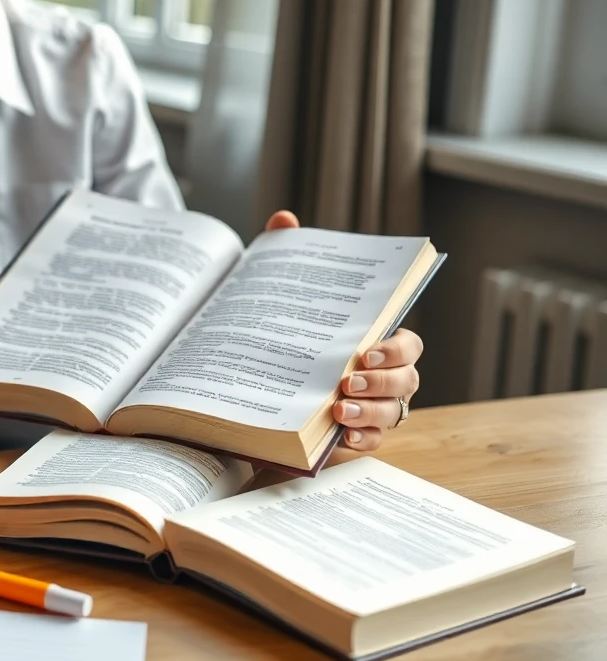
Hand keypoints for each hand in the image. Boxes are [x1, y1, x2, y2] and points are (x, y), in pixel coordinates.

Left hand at [263, 210, 423, 451]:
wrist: (254, 386)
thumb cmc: (283, 336)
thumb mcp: (277, 296)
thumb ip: (284, 256)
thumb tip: (284, 220)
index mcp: (374, 342)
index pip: (406, 343)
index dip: (396, 348)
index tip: (368, 350)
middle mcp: (383, 376)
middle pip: (407, 379)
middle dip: (382, 380)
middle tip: (346, 379)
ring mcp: (373, 407)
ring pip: (392, 412)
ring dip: (370, 411)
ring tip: (339, 409)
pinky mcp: (355, 435)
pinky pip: (373, 441)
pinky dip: (363, 439)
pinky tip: (343, 436)